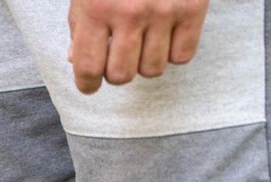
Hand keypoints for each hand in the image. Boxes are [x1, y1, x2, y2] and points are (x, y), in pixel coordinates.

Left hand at [68, 0, 208, 93]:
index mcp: (98, 6)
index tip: (90, 84)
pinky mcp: (193, 7)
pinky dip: (173, 51)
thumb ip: (80, 24)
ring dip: (145, 60)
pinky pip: (182, 56)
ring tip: (145, 36)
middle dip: (117, 69)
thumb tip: (77, 62)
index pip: (88, 68)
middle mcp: (131, 11)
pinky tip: (167, 32)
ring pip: (152, 70)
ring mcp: (164, 10)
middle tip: (120, 51)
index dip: (87, 84)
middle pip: (121, 76)